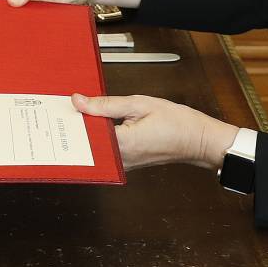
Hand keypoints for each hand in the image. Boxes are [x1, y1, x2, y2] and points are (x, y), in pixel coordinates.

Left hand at [72, 93, 237, 172]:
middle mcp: (120, 160)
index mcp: (121, 144)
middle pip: (87, 142)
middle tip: (77, 106)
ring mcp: (123, 164)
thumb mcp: (139, 104)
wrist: (197, 140)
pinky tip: (103, 124)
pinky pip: (106, 151)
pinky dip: (102, 137)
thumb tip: (79, 102)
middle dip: (80, 124)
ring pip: (96, 147)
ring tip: (91, 113)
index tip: (70, 105)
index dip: (75, 117)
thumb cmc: (176, 122)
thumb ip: (105, 104)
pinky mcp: (127, 164)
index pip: (84, 133)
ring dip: (91, 130)